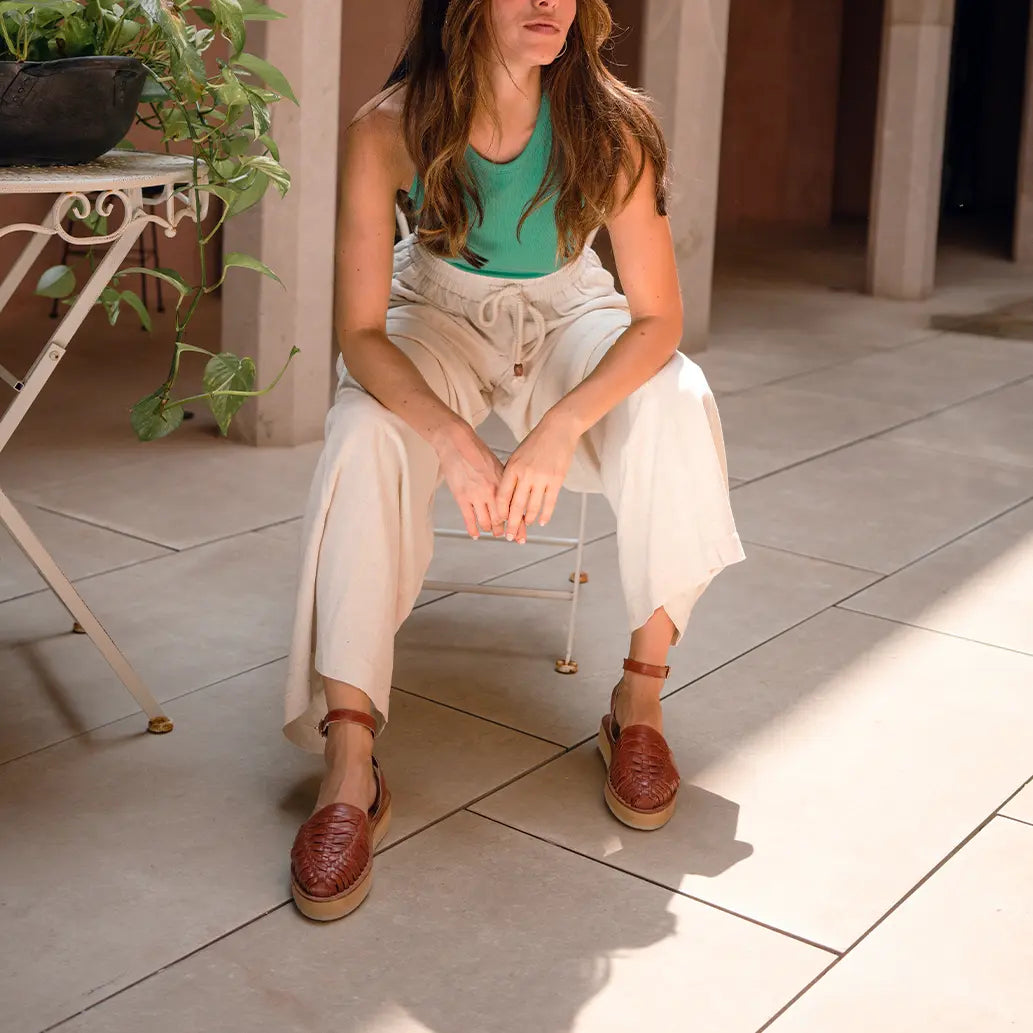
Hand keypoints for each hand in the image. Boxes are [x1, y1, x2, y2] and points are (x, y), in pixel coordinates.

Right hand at [435, 424, 509, 539]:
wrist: (457, 442)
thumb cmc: (477, 451)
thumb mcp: (497, 465)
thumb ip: (504, 482)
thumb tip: (512, 496)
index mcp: (503, 482)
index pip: (514, 509)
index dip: (519, 524)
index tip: (522, 534)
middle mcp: (491, 491)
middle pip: (502, 519)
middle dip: (507, 531)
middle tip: (509, 537)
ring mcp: (476, 495)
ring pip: (486, 522)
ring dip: (490, 530)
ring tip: (493, 532)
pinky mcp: (461, 497)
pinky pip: (469, 519)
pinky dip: (473, 529)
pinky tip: (476, 535)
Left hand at [497, 413, 580, 535]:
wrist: (558, 429)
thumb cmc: (536, 442)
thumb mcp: (517, 455)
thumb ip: (511, 474)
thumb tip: (505, 495)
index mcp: (513, 468)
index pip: (502, 496)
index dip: (500, 512)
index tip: (498, 522)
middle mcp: (525, 474)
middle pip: (516, 506)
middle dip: (511, 524)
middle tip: (509, 536)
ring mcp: (541, 478)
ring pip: (532, 507)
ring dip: (528, 520)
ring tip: (526, 527)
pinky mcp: (556, 480)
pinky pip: (549, 503)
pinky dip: (545, 515)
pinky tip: (542, 522)